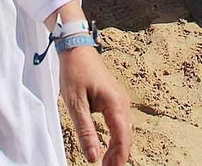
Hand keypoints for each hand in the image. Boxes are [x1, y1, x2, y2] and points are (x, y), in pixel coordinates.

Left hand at [59, 44, 133, 164]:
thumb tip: (93, 156)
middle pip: (126, 137)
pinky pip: (120, 123)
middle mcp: (123, 103)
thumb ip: (86, 131)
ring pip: (124, 131)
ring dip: (117, 148)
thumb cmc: (75, 72)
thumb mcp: (75, 103)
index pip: (122, 138)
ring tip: (106, 163)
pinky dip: (116, 138)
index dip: (118, 158)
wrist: (77, 48)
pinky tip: (107, 146)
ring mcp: (121, 100)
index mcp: (115, 104)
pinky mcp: (116, 99)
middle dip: (118, 156)